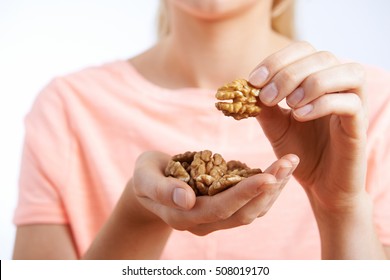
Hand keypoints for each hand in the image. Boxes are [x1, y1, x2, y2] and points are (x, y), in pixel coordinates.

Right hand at [132, 151, 298, 235]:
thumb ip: (161, 189)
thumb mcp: (145, 177)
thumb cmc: (146, 176)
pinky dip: (267, 189)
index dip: (244, 194)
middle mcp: (203, 223)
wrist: (150, 186)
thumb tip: (186, 199)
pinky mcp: (223, 210)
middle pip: (243, 213)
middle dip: (268, 189)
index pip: (219, 209)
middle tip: (288, 162)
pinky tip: (278, 172)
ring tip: (289, 163)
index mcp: (183, 215)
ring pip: (251, 212)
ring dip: (273, 189)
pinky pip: (250, 205)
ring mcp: (215, 219)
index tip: (267, 176)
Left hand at [249, 41, 367, 212]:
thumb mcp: (276, 125)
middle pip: (323, 57)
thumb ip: (264, 106)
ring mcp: (354, 104)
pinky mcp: (359, 125)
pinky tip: (300, 116)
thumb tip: (244, 87)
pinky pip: (351, 103)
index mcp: (318, 80)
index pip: (304, 50)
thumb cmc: (300, 151)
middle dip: (289, 73)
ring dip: (311, 83)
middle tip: (268, 97)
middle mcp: (340, 86)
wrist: (320, 184)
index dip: (277, 60)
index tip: (255, 80)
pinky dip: (323, 104)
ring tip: (289, 105)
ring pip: (348, 72)